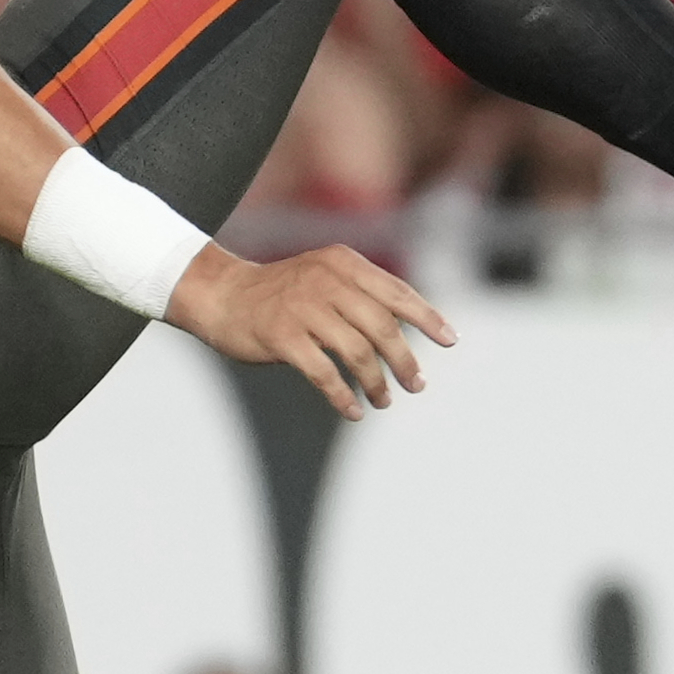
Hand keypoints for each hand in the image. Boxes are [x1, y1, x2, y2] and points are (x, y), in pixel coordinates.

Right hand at [172, 242, 454, 418]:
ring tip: (384, 400)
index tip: (450, 341)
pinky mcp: (282, 336)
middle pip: (382, 326)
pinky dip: (343, 396)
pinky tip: (353, 410)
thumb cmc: (283, 293)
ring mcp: (303, 308)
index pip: (397, 292)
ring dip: (376, 382)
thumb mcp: (325, 277)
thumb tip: (410, 333)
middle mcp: (326, 281)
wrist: (223, 295)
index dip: (427, 318)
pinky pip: (324, 373)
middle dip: (404, 360)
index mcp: (343, 263)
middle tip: (417, 385)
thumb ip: (363, 295)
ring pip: (357, 352)